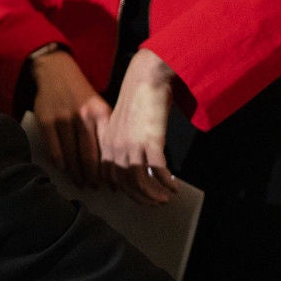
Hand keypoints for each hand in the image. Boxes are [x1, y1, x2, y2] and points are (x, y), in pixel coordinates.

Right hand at [29, 49, 109, 188]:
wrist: (56, 72)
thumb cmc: (81, 92)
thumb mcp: (99, 105)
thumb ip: (105, 128)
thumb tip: (114, 160)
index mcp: (101, 113)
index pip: (107, 148)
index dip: (111, 169)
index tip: (113, 184)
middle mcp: (83, 116)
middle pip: (89, 155)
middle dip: (93, 176)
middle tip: (96, 188)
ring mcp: (63, 119)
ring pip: (71, 155)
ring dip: (76, 173)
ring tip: (81, 183)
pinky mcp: (46, 121)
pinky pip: (54, 149)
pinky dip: (60, 163)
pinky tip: (65, 171)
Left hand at [98, 49, 181, 206]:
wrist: (147, 77)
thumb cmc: (140, 96)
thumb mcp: (125, 122)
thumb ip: (125, 140)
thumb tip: (138, 159)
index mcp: (107, 142)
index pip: (110, 175)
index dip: (124, 189)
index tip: (137, 195)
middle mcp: (116, 146)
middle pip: (124, 183)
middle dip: (141, 198)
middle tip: (155, 203)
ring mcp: (132, 145)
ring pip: (139, 182)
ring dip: (154, 194)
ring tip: (166, 198)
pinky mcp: (151, 141)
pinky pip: (158, 171)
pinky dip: (166, 182)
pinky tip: (173, 186)